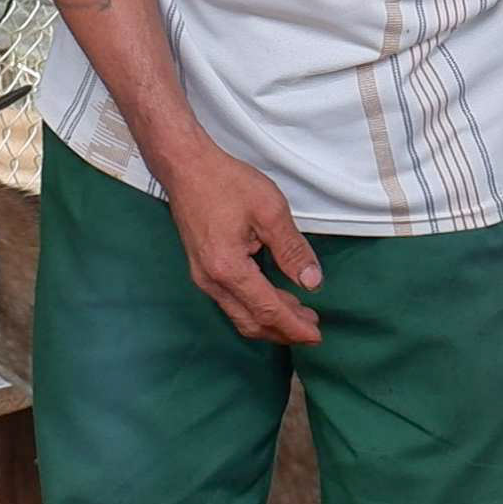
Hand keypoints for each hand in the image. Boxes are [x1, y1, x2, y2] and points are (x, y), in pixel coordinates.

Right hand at [158, 140, 324, 345]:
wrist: (186, 167)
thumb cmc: (225, 182)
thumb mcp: (270, 211)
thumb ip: (292, 249)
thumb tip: (311, 282)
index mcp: (228, 268)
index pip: (267, 310)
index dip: (294, 326)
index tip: (317, 336)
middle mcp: (211, 280)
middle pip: (251, 322)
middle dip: (284, 331)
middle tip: (313, 330)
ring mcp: (203, 278)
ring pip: (240, 315)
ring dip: (271, 321)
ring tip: (301, 317)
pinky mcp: (203, 271)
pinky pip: (232, 302)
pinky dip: (256, 308)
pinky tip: (276, 300)